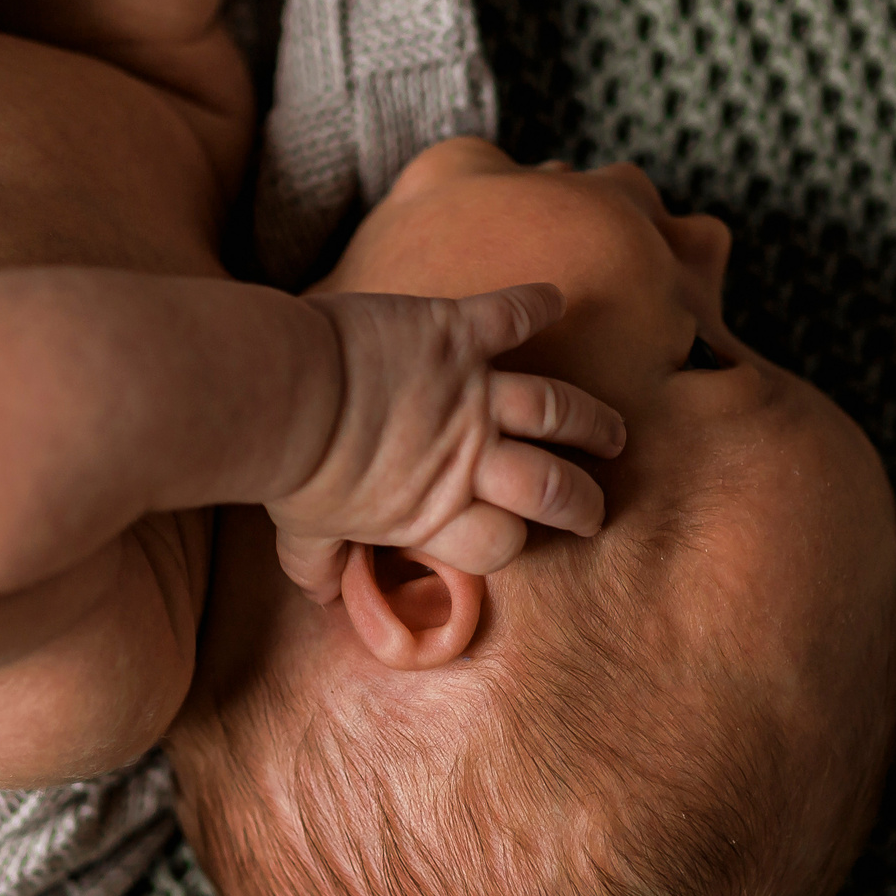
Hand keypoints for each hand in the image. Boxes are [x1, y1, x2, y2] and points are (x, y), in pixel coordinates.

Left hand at [269, 283, 625, 602]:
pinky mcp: (455, 333)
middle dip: (581, 501)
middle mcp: (467, 457)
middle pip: (552, 487)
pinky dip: (535, 304)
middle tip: (594, 504)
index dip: (511, 544)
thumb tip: (318, 595)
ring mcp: (469, 392)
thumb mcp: (304, 533)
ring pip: (556, 409)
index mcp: (434, 513)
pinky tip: (555, 300)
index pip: (504, 544)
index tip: (512, 534)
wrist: (283, 392)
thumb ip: (320, 564)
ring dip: (590, 421)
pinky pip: (510, 315)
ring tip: (612, 433)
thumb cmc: (290, 468)